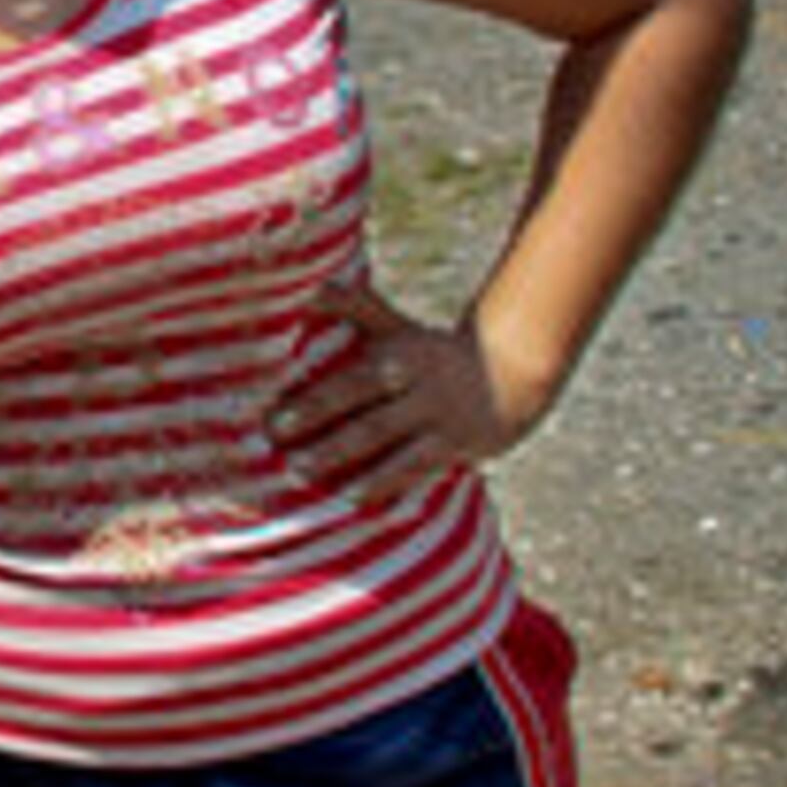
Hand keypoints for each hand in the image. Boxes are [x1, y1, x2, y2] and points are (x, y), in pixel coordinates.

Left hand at [264, 278, 519, 495]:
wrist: (514, 370)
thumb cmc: (430, 351)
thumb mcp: (396, 326)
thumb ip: (353, 306)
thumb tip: (311, 285)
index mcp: (400, 359)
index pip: (353, 383)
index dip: (314, 405)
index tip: (272, 423)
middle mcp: (420, 391)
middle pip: (371, 423)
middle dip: (329, 445)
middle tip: (284, 462)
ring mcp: (442, 423)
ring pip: (395, 453)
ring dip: (355, 471)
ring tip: (313, 482)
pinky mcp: (459, 449)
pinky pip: (419, 471)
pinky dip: (388, 486)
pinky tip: (356, 501)